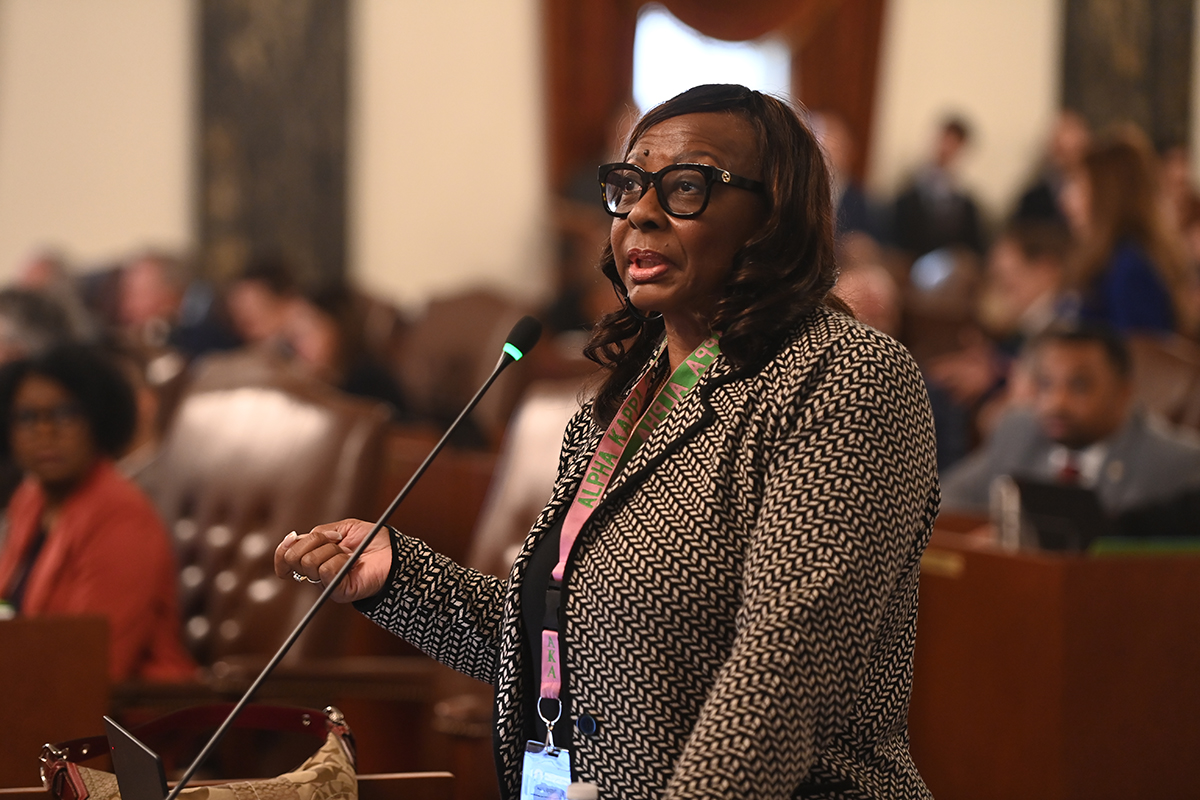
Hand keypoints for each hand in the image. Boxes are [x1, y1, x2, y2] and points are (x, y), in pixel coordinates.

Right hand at [274, 519, 392, 603]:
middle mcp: (316, 571)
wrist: (395, 553)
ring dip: (333, 551)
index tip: (291, 541)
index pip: (286, 556)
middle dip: (316, 542)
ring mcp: (326, 583)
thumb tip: (293, 538)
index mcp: (315, 555)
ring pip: (310, 561)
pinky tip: (352, 563)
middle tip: (337, 542)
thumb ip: (317, 533)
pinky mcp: (337, 591)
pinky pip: (326, 571)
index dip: (282, 550)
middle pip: (295, 557)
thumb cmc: (372, 541)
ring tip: (349, 555)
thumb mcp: (342, 528)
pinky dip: (340, 561)